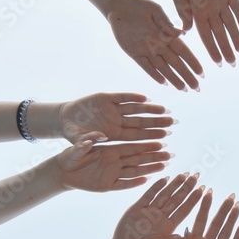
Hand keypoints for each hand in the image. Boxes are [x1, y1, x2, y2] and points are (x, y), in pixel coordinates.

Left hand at [54, 137, 170, 191]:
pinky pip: (123, 184)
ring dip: (149, 168)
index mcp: (110, 150)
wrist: (63, 172)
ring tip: (164, 166)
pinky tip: (147, 180)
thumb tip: (96, 136)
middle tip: (169, 154)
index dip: (145, 145)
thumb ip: (85, 143)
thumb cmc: (70, 157)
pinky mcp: (107, 185)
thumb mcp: (76, 148)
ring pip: (134, 171)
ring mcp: (112, 174)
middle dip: (153, 156)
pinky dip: (134, 183)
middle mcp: (114, 161)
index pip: (131, 147)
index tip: (159, 142)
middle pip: (137, 158)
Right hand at [59, 93, 173, 142]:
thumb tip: (100, 138)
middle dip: (157, 123)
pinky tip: (145, 97)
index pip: (136, 136)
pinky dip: (132, 96)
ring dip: (149, 109)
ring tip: (164, 109)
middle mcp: (117, 122)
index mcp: (113, 135)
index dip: (150, 137)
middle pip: (141, 123)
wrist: (65, 120)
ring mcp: (113, 110)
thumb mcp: (78, 141)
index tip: (165, 137)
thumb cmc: (74, 135)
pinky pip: (122, 97)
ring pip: (135, 109)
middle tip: (173, 122)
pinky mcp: (106, 98)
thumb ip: (88, 141)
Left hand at [107, 0, 203, 90]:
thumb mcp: (154, 10)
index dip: (192, 62)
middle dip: (187, 75)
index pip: (183, 51)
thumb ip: (166, 23)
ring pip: (163, 68)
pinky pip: (146, 67)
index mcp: (166, 34)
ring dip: (173, 79)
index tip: (201, 72)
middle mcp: (159, 45)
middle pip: (176, 63)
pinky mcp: (135, 54)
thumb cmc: (139, 5)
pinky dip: (154, 75)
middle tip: (197, 88)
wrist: (120, 7)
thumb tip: (181, 33)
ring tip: (183, 89)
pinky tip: (164, 83)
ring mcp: (147, 51)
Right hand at [110, 173, 203, 238]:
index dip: (193, 200)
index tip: (203, 190)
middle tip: (197, 175)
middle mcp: (161, 217)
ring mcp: (150, 211)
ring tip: (184, 174)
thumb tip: (182, 237)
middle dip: (187, 188)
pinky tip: (165, 178)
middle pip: (177, 199)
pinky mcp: (137, 208)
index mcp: (168, 227)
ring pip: (165, 194)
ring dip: (174, 184)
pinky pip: (148, 195)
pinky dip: (156, 186)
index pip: (184, 210)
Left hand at [171, 189, 238, 238]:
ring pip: (226, 231)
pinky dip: (238, 236)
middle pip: (217, 222)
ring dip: (232, 219)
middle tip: (231, 196)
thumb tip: (186, 229)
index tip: (208, 191)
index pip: (200, 219)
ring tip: (238, 206)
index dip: (205, 206)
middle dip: (223, 209)